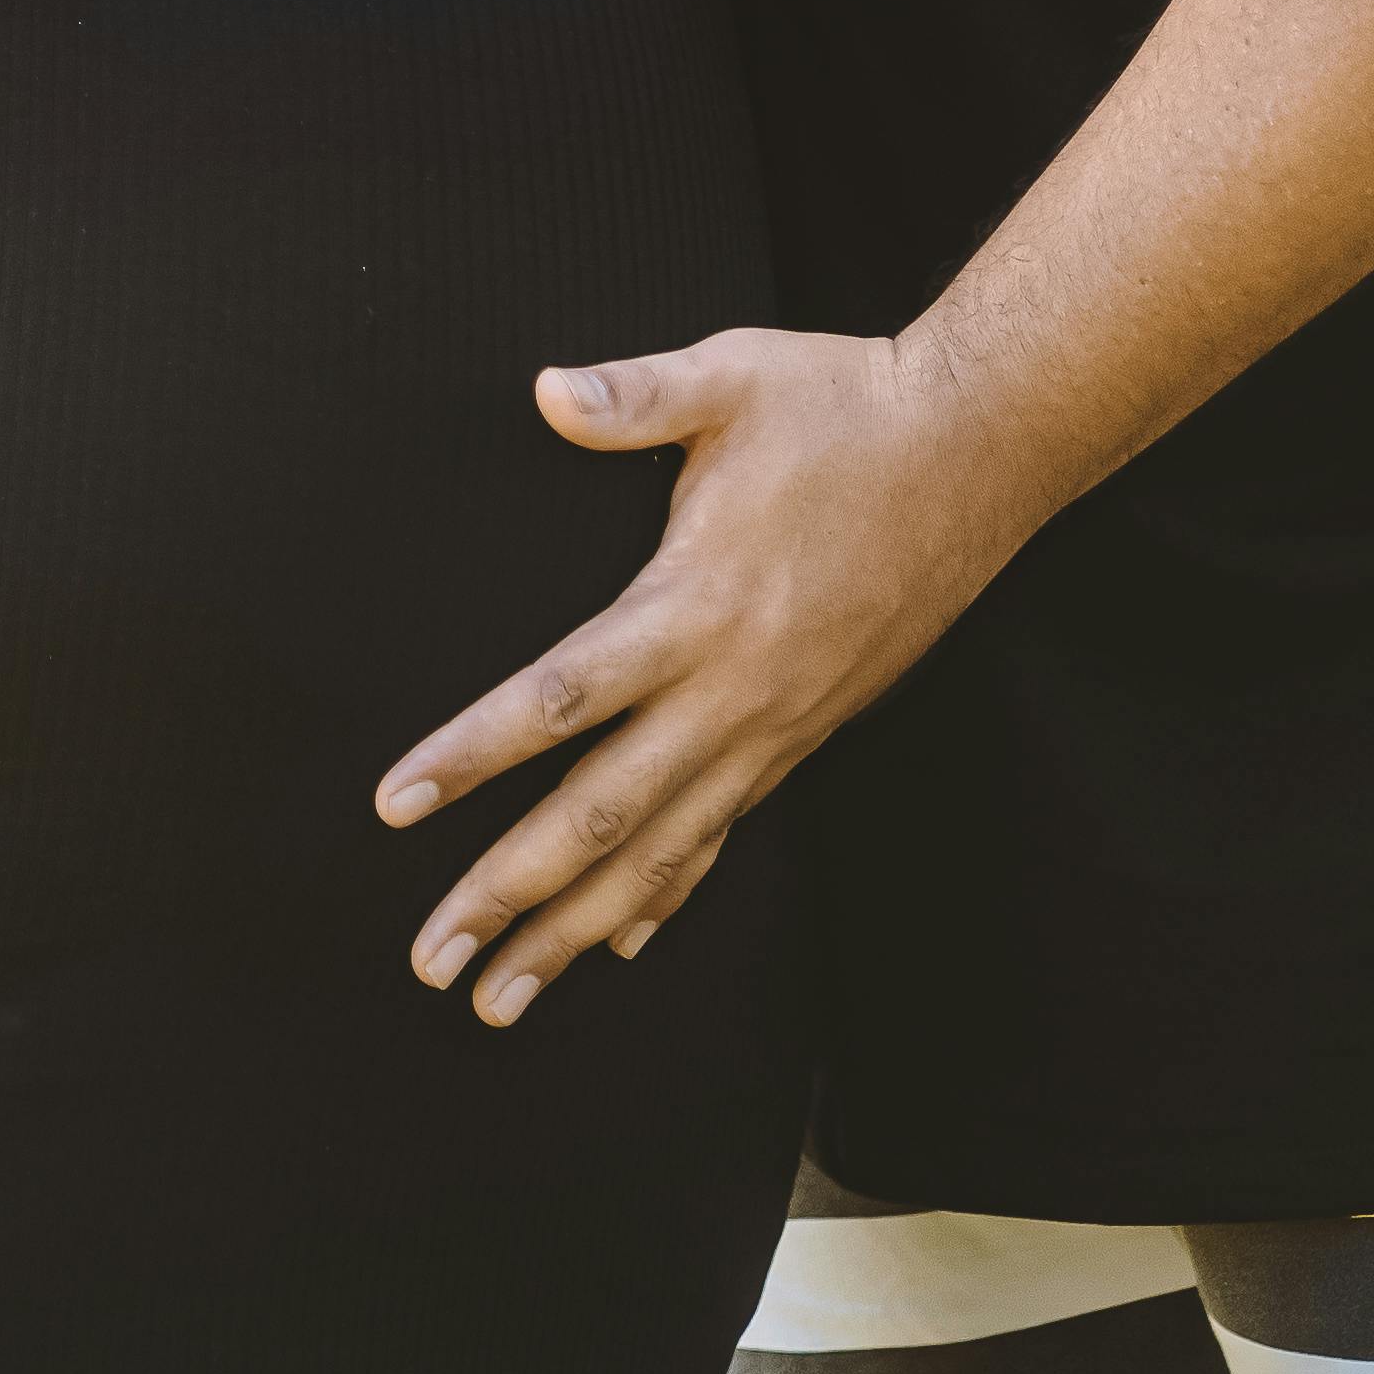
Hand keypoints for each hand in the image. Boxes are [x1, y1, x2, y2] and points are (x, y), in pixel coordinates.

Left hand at [372, 326, 1022, 1026]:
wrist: (979, 449)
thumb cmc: (844, 405)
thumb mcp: (733, 377)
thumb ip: (634, 395)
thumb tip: (545, 390)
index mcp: (693, 605)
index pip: (559, 700)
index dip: (470, 754)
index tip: (394, 805)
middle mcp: (730, 689)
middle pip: (599, 815)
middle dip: (507, 894)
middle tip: (430, 961)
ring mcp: (772, 725)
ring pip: (660, 852)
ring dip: (575, 931)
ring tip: (503, 997)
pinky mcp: (804, 733)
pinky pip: (722, 834)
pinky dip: (665, 895)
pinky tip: (622, 940)